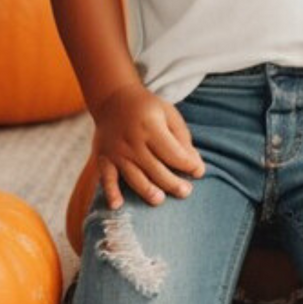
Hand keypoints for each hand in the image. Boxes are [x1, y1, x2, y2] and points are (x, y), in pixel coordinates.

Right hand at [92, 84, 206, 207]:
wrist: (113, 98)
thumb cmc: (147, 108)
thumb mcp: (169, 114)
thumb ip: (182, 138)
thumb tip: (194, 163)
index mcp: (151, 126)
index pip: (173, 153)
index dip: (189, 164)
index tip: (199, 172)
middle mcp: (133, 141)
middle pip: (156, 169)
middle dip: (173, 183)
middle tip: (186, 192)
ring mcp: (116, 151)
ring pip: (134, 177)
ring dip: (148, 191)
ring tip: (160, 200)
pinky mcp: (103, 158)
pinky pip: (106, 177)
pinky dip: (110, 192)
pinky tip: (117, 205)